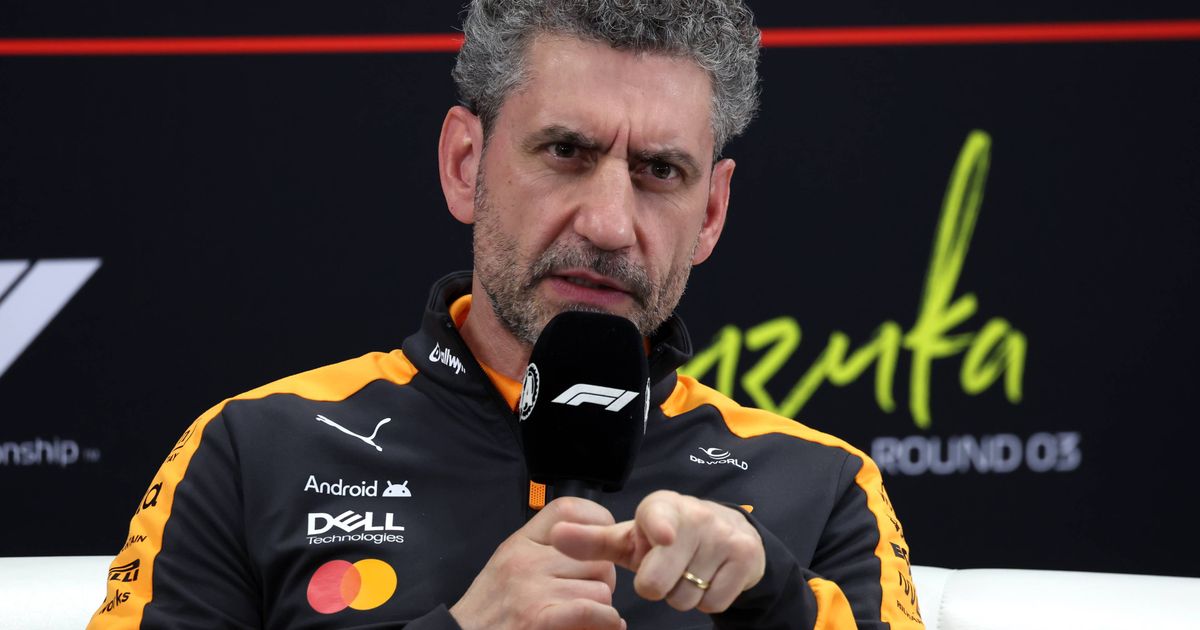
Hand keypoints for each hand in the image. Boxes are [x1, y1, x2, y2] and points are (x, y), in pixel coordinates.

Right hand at [449, 497, 625, 629]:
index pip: (568, 510)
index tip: (602, 545)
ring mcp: (532, 590)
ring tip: (584, 616)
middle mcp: (526, 561)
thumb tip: (595, 544)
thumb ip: (545, 550)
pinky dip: (605, 621)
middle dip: (602, 578)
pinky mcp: (539, 620)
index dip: (596, 523)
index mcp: (520, 543)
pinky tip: (602, 625)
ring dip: (601, 606)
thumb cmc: (490, 612)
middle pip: (595, 555)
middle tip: (588, 595)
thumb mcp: (509, 565)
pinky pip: (592, 610)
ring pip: (601, 587)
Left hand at [550, 490, 764, 613]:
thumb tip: (555, 536)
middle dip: (656, 586)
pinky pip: (713, 602)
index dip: (659, 528)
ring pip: (686, 597)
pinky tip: (707, 579)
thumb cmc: (666, 538)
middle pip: (659, 581)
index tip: (663, 536)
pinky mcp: (745, 558)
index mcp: (662, 508)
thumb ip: (592, 541)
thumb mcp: (630, 537)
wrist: (729, 534)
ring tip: (686, 573)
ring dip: (682, 595)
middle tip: (663, 570)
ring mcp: (723, 537)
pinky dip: (707, 599)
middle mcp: (695, 516)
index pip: (659, 517)